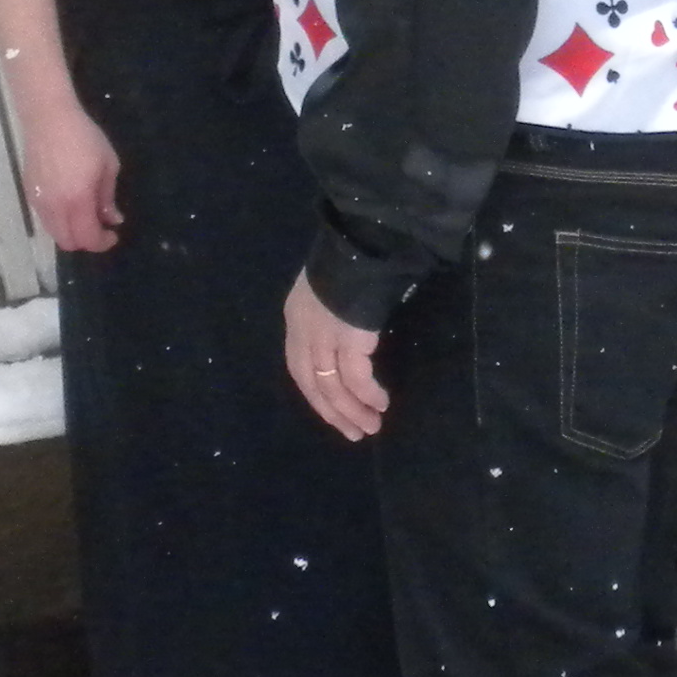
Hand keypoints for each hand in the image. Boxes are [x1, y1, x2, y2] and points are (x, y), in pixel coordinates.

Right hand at [14, 88, 122, 252]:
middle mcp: (55, 207)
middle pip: (68, 243)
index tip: (113, 234)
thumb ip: (108, 197)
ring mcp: (39, 201)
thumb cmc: (84, 137)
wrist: (49, 118)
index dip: (102, 243)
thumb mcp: (107, 165)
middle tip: (100, 226)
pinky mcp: (29, 193)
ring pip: (54, 233)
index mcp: (77, 200)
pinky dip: (59, 221)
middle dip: (86, 241)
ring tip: (85, 215)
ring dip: (71, 232)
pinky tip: (69, 203)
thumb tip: (112, 219)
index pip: (87, 238)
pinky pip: (45, 219)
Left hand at [285, 272, 387, 438]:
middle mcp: (304, 330)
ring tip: (371, 427)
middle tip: (353, 433)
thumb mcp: (330, 288)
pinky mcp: (347, 339)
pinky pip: (356, 377)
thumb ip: (333, 314)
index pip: (300, 367)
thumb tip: (351, 340)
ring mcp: (323, 335)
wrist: (363, 243)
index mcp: (296, 317)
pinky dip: (367, 394)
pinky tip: (380, 404)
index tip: (334, 413)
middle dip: (333, 412)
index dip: (317, 394)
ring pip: (333, 386)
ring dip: (353, 411)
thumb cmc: (352, 260)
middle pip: (313, 383)